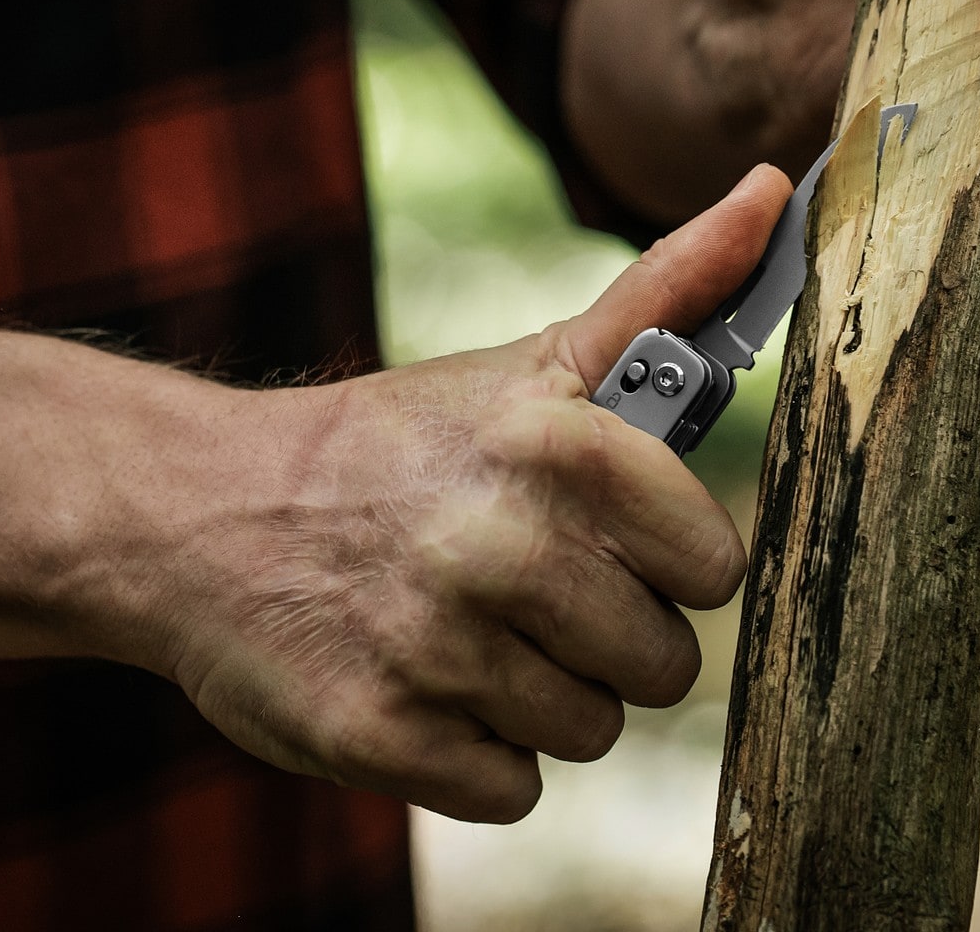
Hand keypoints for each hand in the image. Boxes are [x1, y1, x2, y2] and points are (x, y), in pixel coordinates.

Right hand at [112, 166, 791, 822]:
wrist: (202, 512)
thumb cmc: (401, 443)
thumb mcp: (532, 362)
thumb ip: (670, 288)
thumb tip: (777, 191)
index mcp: (555, 445)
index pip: (714, 567)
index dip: (667, 561)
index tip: (609, 538)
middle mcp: (498, 545)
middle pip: (661, 665)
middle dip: (607, 636)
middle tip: (527, 587)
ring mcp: (436, 649)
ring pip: (588, 731)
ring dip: (541, 696)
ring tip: (469, 630)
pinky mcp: (378, 737)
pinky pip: (510, 787)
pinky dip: (475, 752)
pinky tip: (425, 683)